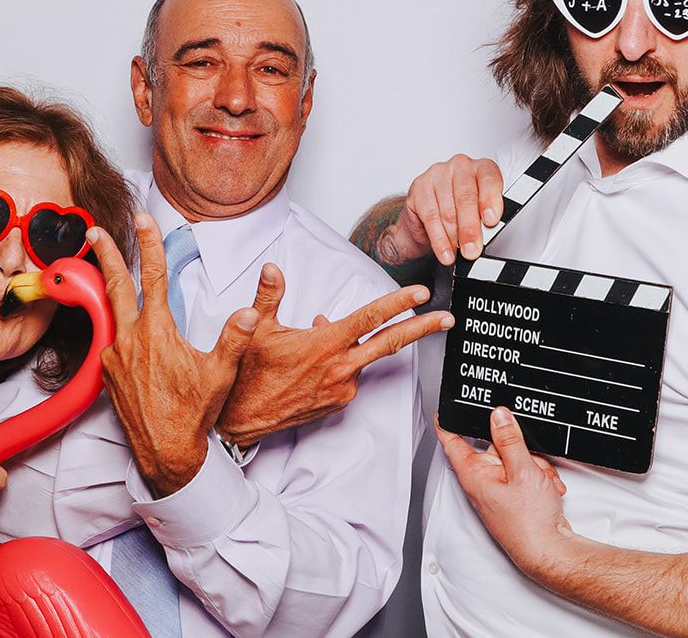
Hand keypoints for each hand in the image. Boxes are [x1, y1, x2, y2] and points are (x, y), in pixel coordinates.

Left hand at [96, 213, 257, 496]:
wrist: (165, 452)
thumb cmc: (193, 414)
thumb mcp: (220, 374)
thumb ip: (234, 339)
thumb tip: (250, 313)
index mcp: (157, 332)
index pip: (155, 277)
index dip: (151, 243)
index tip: (145, 219)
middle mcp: (130, 339)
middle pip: (116, 285)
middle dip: (107, 254)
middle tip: (95, 231)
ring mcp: (115, 356)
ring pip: (108, 309)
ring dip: (105, 284)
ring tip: (101, 268)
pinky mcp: (109, 372)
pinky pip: (109, 337)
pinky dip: (112, 320)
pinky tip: (120, 322)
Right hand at [216, 264, 453, 446]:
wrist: (240, 419)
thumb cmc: (248, 373)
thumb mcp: (256, 328)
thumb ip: (269, 295)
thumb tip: (273, 268)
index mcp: (325, 344)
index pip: (370, 318)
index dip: (399, 303)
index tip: (422, 295)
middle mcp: (340, 368)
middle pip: (390, 342)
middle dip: (422, 329)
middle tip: (446, 318)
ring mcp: (342, 388)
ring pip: (363, 357)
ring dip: (360, 343)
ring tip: (324, 337)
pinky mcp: (338, 402)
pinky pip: (350, 374)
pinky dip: (344, 360)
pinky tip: (321, 357)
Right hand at [380, 155, 504, 266]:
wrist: (428, 215)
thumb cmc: (461, 211)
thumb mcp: (480, 213)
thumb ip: (485, 219)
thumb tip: (487, 234)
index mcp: (481, 168)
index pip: (489, 179)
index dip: (491, 201)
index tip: (491, 221)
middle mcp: (460, 166)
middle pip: (466, 197)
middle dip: (470, 228)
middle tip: (473, 249)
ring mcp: (437, 174)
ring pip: (448, 210)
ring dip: (454, 237)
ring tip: (458, 254)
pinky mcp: (419, 187)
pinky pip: (430, 217)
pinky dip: (439, 239)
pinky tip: (444, 251)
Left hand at [437, 408, 570, 580]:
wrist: (550, 551)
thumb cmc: (530, 523)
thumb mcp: (522, 470)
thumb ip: (509, 439)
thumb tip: (498, 415)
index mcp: (474, 473)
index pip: (452, 439)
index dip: (449, 420)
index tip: (447, 407)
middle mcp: (482, 482)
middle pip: (494, 445)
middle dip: (518, 448)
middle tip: (529, 460)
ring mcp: (498, 490)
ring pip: (514, 459)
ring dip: (533, 465)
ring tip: (541, 481)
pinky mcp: (513, 497)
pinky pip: (524, 474)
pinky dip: (538, 477)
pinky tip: (546, 488)